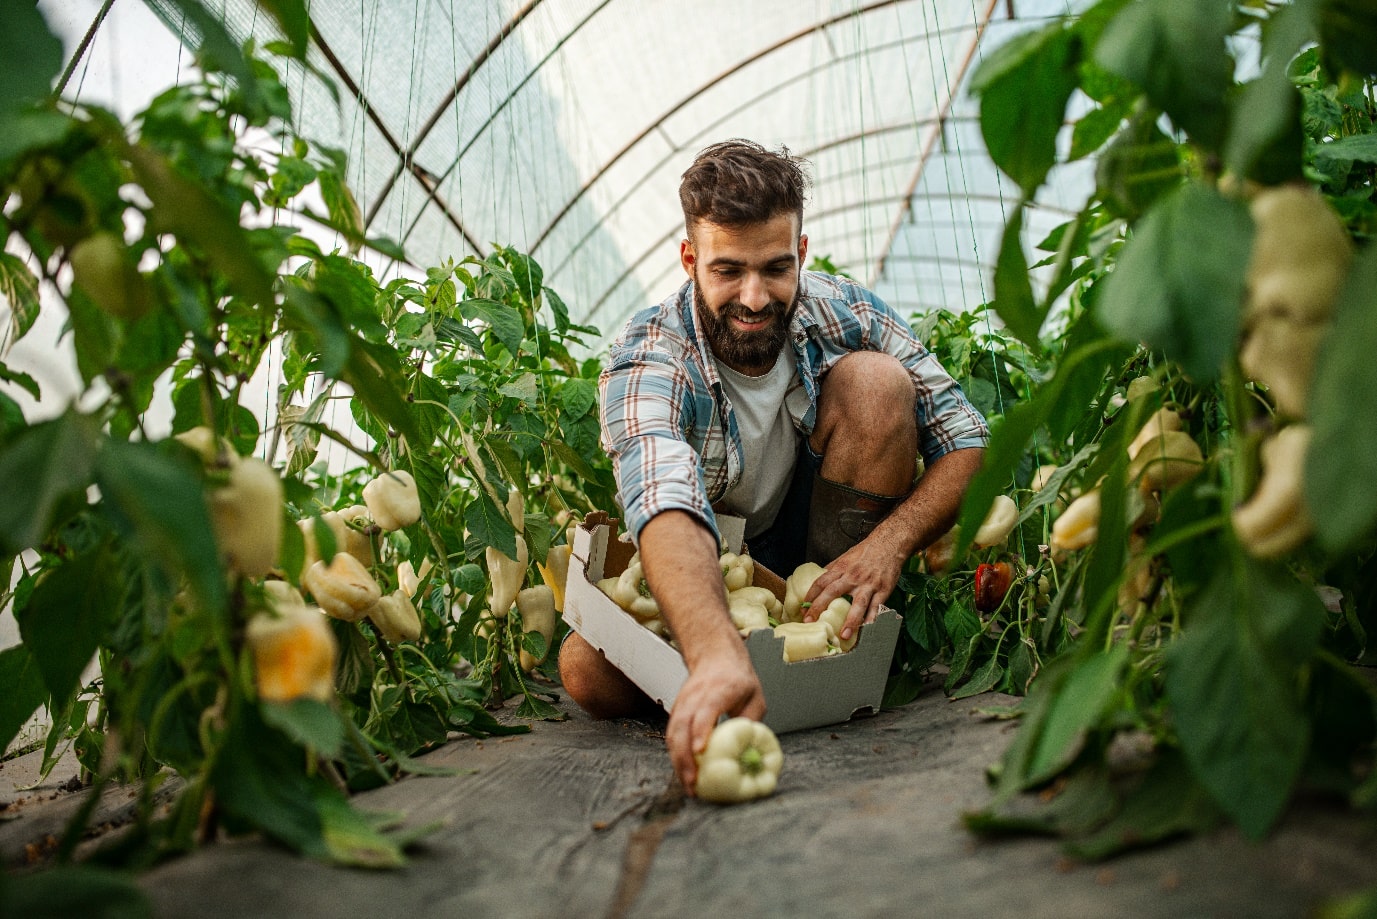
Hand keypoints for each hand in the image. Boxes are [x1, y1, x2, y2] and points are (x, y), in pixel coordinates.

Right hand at [666, 655, 765, 794]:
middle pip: (683, 725)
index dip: (701, 729)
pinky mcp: (676, 711)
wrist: (715, 656)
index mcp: (719, 688)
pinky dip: (676, 756)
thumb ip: (751, 721)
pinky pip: (672, 735)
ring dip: (678, 760)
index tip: (700, 751)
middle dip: (685, 756)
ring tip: (688, 785)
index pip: (705, 708)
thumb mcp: (755, 697)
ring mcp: (683, 702)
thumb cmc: (739, 680)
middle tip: (693, 782)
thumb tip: (748, 750)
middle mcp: (696, 695)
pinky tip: (684, 773)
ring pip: (673, 733)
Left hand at [802, 528, 905, 640]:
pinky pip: (876, 607)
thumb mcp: (845, 557)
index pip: (821, 582)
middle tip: (810, 622)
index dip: (810, 596)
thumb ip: (833, 570)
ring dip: (851, 621)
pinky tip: (867, 629)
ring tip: (844, 635)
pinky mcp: (883, 590)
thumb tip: (819, 581)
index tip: (803, 609)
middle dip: (819, 608)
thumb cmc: (866, 552)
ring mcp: (868, 584)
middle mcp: (853, 577)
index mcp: (841, 568)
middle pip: (832, 593)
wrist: (889, 544)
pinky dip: (872, 619)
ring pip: (858, 604)